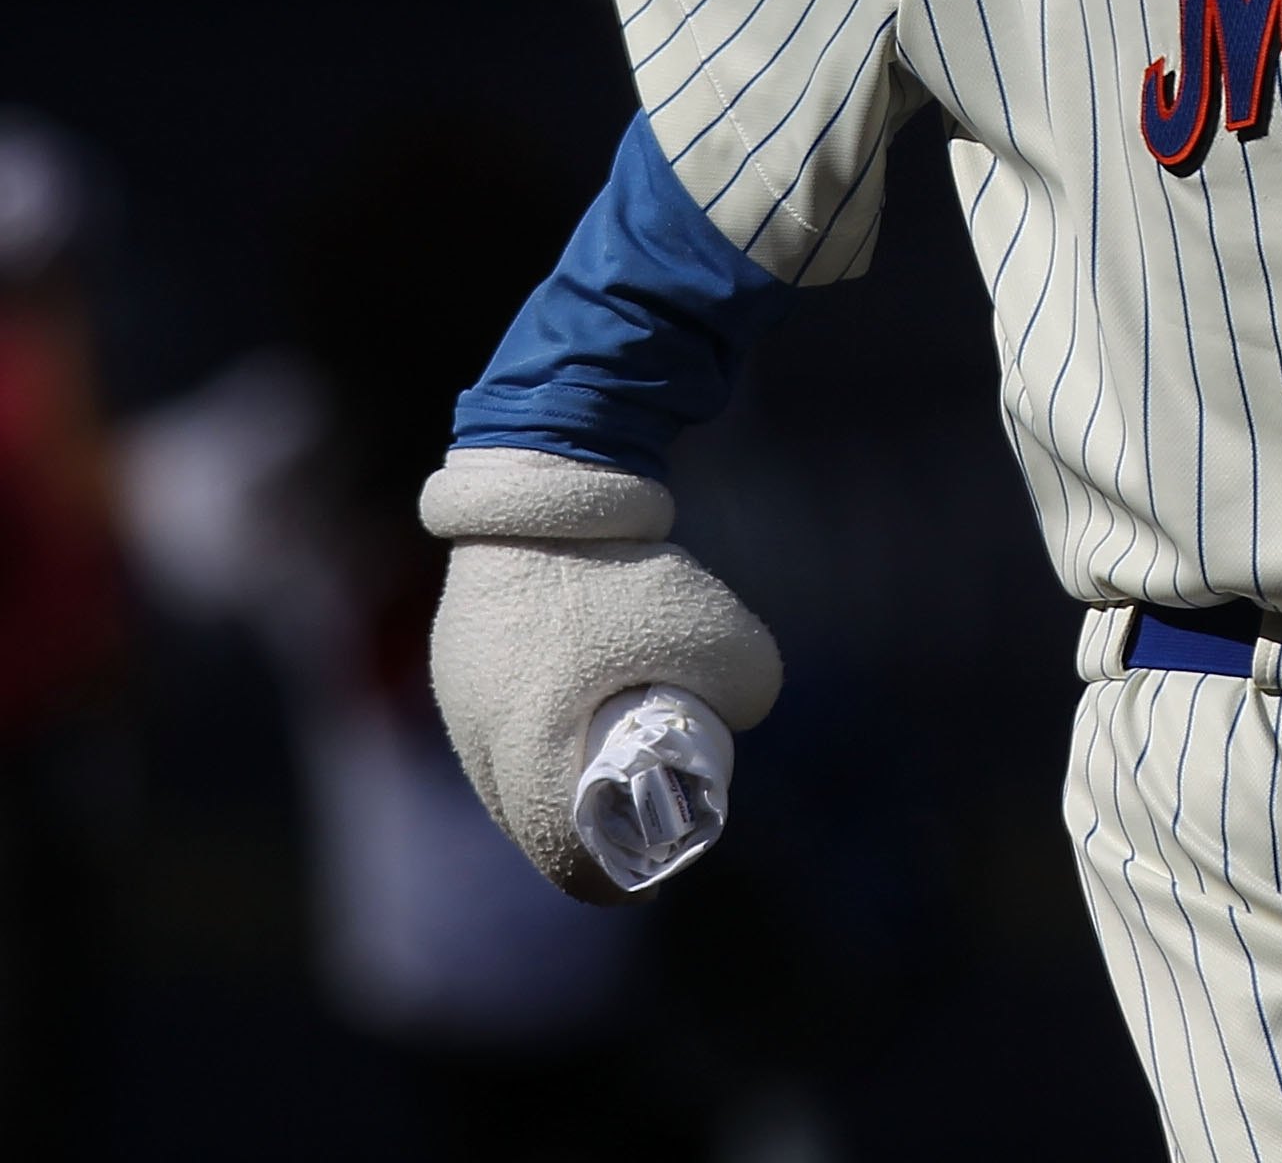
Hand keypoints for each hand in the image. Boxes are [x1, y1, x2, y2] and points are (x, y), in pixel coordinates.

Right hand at [421, 448, 781, 902]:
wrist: (548, 482)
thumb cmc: (627, 571)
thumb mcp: (725, 637)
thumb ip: (748, 691)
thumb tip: (736, 712)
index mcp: (525, 759)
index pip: (568, 861)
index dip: (625, 874)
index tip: (664, 855)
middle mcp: (479, 742)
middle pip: (540, 826)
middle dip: (596, 826)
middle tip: (651, 799)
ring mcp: (460, 703)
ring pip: (516, 774)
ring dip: (563, 773)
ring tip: (616, 742)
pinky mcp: (459, 663)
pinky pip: (503, 724)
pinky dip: (541, 729)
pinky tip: (578, 702)